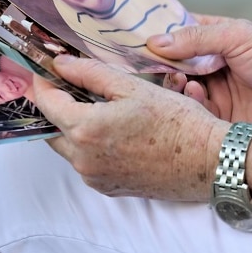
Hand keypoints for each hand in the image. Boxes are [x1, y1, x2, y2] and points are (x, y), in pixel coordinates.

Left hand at [33, 55, 225, 200]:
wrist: (208, 161)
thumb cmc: (178, 123)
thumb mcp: (134, 88)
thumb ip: (92, 73)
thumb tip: (62, 64)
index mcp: (86, 130)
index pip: (46, 103)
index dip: (43, 82)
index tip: (46, 69)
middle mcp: (84, 159)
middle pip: (52, 128)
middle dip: (56, 105)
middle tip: (70, 84)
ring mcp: (95, 177)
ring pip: (69, 147)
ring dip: (73, 125)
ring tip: (96, 105)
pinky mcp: (109, 187)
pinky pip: (87, 163)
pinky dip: (90, 144)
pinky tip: (113, 130)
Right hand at [147, 15, 251, 131]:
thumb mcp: (240, 36)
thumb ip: (197, 37)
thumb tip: (155, 41)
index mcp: (219, 40)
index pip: (181, 35)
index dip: (160, 37)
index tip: (137, 38)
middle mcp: (214, 67)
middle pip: (175, 65)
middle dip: (162, 64)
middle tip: (153, 63)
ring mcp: (217, 94)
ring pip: (180, 90)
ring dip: (174, 84)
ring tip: (179, 80)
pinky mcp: (220, 122)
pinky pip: (193, 113)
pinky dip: (188, 103)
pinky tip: (194, 94)